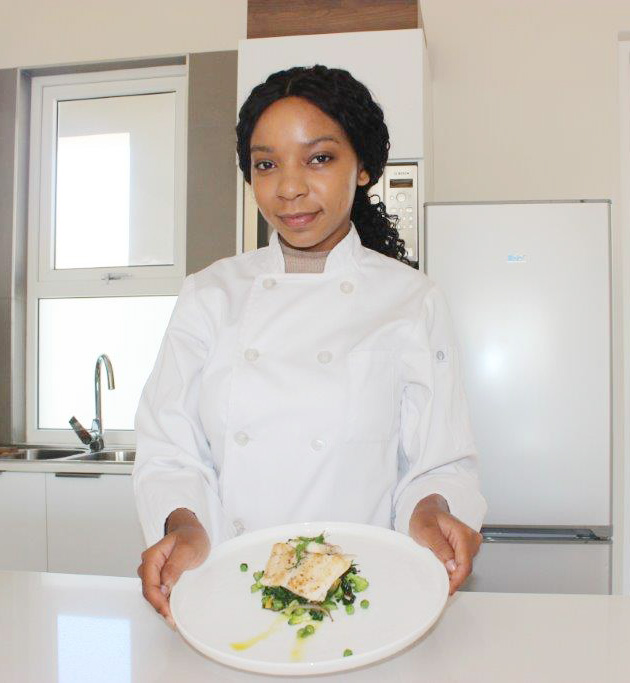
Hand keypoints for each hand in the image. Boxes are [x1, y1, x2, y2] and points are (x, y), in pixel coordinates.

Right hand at [137, 508, 209, 627]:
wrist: (194, 533)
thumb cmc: (191, 538)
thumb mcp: (188, 549)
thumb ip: (175, 566)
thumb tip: (164, 586)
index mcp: (152, 557)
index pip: (149, 584)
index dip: (157, 601)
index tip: (168, 613)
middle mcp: (149, 566)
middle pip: (149, 592)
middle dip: (160, 607)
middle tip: (173, 621)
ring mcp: (154, 572)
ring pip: (153, 594)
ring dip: (162, 607)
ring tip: (174, 619)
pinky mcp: (161, 578)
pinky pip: (159, 592)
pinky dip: (165, 602)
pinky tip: (174, 610)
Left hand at [408, 494, 482, 594]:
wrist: (427, 510)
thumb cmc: (425, 518)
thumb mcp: (426, 532)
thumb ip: (440, 548)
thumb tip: (453, 567)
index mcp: (463, 534)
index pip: (465, 564)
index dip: (457, 580)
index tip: (448, 589)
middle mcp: (471, 539)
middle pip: (466, 568)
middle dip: (454, 579)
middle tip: (439, 585)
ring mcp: (470, 544)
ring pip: (464, 567)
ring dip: (452, 574)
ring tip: (438, 575)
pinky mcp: (466, 548)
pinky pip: (461, 563)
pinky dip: (452, 569)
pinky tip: (442, 570)